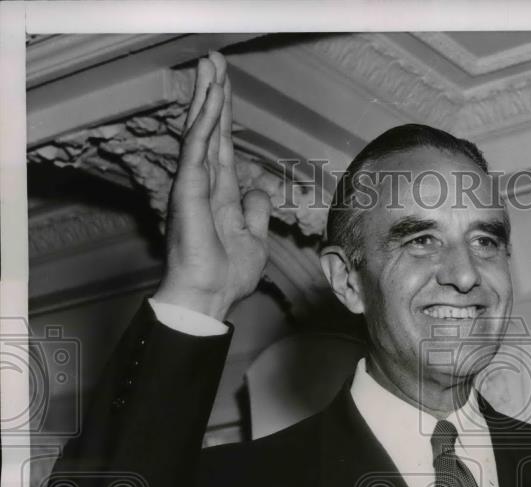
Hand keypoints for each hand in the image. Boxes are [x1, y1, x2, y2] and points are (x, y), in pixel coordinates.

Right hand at [155, 53, 270, 320]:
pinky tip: (211, 100)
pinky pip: (198, 148)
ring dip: (207, 98)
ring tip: (211, 66)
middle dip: (213, 95)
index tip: (225, 88)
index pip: (223, 146)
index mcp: (220, 194)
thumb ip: (254, 212)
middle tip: (214, 60)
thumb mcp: (254, 240)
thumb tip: (257, 190)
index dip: (225, 118)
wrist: (209, 296)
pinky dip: (205, 123)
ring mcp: (194, 184)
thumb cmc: (227, 275)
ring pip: (201, 131)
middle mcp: (204, 183)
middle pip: (209, 130)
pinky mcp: (189, 189)